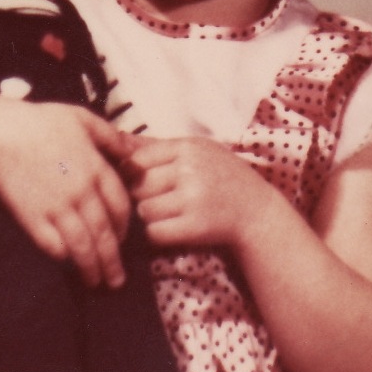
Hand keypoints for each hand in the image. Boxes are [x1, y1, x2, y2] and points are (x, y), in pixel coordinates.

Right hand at [0, 99, 133, 287]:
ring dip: (92, 267)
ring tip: (97, 282)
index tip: (124, 238)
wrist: (0, 135)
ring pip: (82, 245)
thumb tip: (132, 151)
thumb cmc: (41, 122)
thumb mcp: (82, 118)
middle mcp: (81, 192)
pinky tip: (69, 263)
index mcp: (96, 168)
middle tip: (117, 279)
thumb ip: (110, 135)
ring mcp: (57, 207)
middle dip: (112, 260)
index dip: (125, 226)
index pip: (120, 206)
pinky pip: (53, 245)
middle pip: (104, 233)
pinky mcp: (33, 218)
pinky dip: (64, 257)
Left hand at [123, 135, 266, 249]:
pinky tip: (172, 227)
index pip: (138, 158)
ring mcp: (193, 198)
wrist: (256, 211)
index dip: (133, 172)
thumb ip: (155, 145)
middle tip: (158, 198)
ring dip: (149, 215)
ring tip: (168, 212)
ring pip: (144, 210)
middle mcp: (189, 170)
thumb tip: (115, 137)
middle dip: (142, 195)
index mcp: (187, 147)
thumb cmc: (220, 176)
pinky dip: (158, 234)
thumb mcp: (194, 150)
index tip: (141, 180)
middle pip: (138, 185)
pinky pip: (155, 232)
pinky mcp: (195, 227)